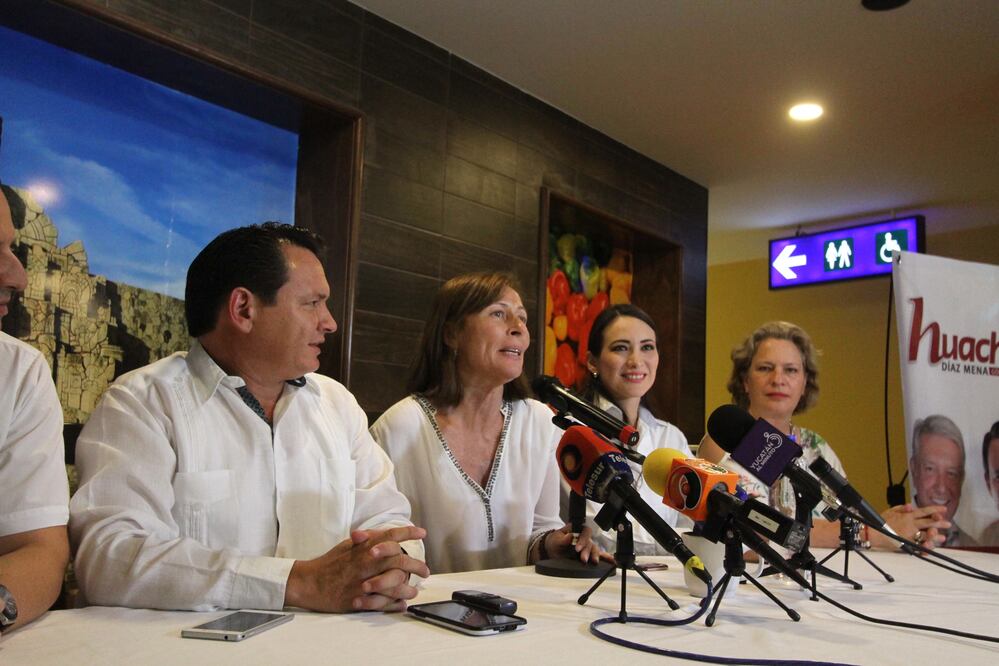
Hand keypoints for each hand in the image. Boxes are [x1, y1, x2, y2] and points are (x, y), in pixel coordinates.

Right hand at [285, 525, 429, 611]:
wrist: (309, 583)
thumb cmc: (329, 563)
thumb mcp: (346, 546)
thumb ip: (365, 539)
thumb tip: (381, 532)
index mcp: (363, 549)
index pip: (389, 536)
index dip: (408, 532)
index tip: (421, 533)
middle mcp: (365, 564)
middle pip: (398, 560)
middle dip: (416, 565)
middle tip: (425, 571)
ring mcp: (363, 582)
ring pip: (394, 584)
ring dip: (408, 587)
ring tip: (415, 590)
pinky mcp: (359, 600)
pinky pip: (382, 603)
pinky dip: (395, 604)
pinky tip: (403, 604)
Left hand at [544, 525, 610, 564]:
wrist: (554, 549)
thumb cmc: (555, 541)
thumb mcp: (556, 539)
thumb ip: (563, 539)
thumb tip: (570, 536)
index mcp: (577, 529)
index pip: (584, 532)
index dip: (582, 540)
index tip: (577, 548)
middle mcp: (584, 537)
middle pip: (590, 542)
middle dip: (587, 551)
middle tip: (583, 559)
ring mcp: (587, 546)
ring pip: (595, 549)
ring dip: (595, 556)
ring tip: (594, 562)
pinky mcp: (589, 554)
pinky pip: (599, 555)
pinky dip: (606, 557)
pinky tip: (612, 561)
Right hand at [876, 503, 949, 549]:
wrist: (873, 533)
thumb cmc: (880, 521)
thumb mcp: (890, 511)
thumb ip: (902, 508)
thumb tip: (911, 506)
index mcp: (907, 516)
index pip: (924, 511)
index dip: (934, 510)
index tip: (944, 509)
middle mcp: (910, 525)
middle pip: (928, 523)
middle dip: (939, 523)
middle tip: (948, 524)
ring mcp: (909, 535)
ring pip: (926, 535)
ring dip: (935, 536)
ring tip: (942, 537)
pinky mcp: (906, 544)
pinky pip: (919, 546)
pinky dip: (925, 548)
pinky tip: (930, 547)